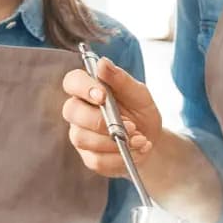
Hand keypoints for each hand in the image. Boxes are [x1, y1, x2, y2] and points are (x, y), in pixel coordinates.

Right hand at [62, 56, 158, 176]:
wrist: (151, 141)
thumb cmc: (141, 112)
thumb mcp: (139, 93)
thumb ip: (121, 79)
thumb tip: (102, 63)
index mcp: (88, 89)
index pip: (72, 81)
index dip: (83, 88)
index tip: (102, 96)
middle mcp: (79, 111)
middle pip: (71, 111)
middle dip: (100, 120)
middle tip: (129, 125)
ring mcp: (81, 135)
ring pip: (83, 138)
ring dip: (114, 141)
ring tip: (139, 140)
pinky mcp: (89, 157)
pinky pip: (97, 160)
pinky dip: (120, 157)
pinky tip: (136, 151)